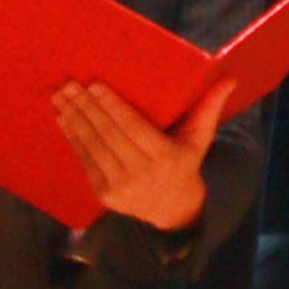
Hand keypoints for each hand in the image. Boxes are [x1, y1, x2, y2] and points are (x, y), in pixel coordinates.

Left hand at [53, 76, 223, 233]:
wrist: (172, 209)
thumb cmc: (185, 163)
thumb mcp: (200, 138)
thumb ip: (210, 107)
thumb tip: (229, 79)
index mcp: (165, 157)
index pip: (132, 127)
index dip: (111, 106)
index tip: (93, 84)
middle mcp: (141, 173)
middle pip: (107, 134)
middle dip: (85, 107)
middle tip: (68, 83)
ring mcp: (119, 187)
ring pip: (92, 146)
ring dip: (73, 119)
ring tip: (59, 96)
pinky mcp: (103, 194)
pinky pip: (84, 161)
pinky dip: (72, 138)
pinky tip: (62, 118)